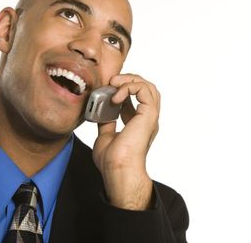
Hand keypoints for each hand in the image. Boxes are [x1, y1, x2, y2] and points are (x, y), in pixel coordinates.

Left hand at [92, 74, 159, 209]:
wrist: (117, 170)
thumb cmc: (112, 161)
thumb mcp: (105, 136)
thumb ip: (106, 123)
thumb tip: (101, 113)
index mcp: (139, 123)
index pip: (137, 98)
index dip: (123, 89)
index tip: (108, 89)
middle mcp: (147, 119)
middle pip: (147, 88)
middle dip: (130, 80)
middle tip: (113, 81)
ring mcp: (149, 116)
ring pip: (149, 86)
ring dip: (130, 80)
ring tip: (114, 83)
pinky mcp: (148, 115)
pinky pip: (144, 90)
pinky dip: (129, 87)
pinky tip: (116, 95)